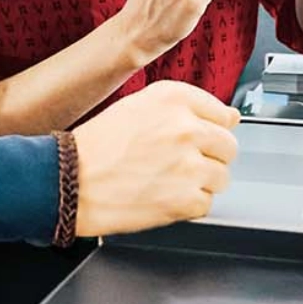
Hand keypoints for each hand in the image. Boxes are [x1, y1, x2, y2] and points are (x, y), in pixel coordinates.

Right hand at [71, 81, 239, 236]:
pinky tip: (163, 195)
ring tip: (167, 180)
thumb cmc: (96, 145)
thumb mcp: (138, 107)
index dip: (209, 129)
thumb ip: (186, 108)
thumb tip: (232, 117)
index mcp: (174, 98)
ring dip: (200, 182)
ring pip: (221, 177)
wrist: (70, 180)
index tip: (197, 139)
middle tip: (180, 163)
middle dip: (210, 157)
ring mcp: (189, 165)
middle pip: (228, 146)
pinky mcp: (186, 199)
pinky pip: (206, 203)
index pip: (223, 113)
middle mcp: (186, 128)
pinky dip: (188, 205)